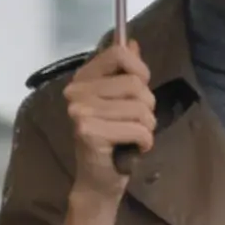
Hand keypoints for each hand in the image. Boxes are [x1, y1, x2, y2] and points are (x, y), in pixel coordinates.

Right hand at [65, 40, 156, 201]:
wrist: (98, 182)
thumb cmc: (113, 142)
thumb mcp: (121, 102)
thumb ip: (125, 72)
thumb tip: (131, 42)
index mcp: (83, 78)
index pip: (118, 53)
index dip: (140, 70)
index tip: (140, 90)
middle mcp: (76, 91)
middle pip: (135, 84)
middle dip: (147, 106)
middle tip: (137, 124)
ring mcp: (80, 111)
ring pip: (140, 107)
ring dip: (148, 126)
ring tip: (135, 138)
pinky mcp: (88, 132)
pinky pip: (137, 128)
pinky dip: (145, 141)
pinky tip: (135, 149)